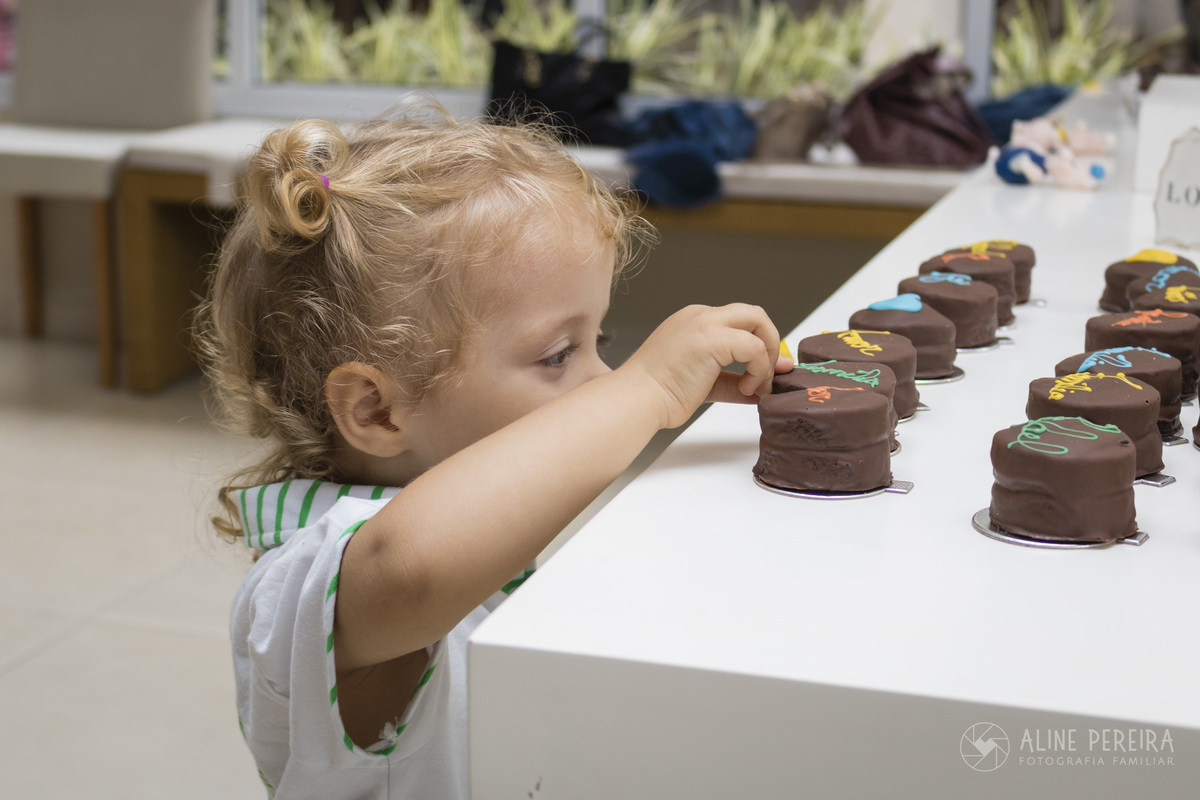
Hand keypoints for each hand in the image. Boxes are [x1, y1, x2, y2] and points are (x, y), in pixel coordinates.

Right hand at [621, 304, 792, 428]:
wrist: (636, 399)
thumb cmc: (657, 394)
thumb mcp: (705, 384)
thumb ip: (735, 381)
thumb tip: (763, 386)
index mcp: (693, 322)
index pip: (738, 323)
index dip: (758, 347)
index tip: (764, 374)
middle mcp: (700, 316)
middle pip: (753, 314)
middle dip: (770, 343)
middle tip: (769, 374)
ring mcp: (705, 323)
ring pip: (758, 322)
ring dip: (767, 358)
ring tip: (757, 386)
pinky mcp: (712, 338)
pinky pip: (754, 347)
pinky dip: (759, 369)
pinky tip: (747, 388)